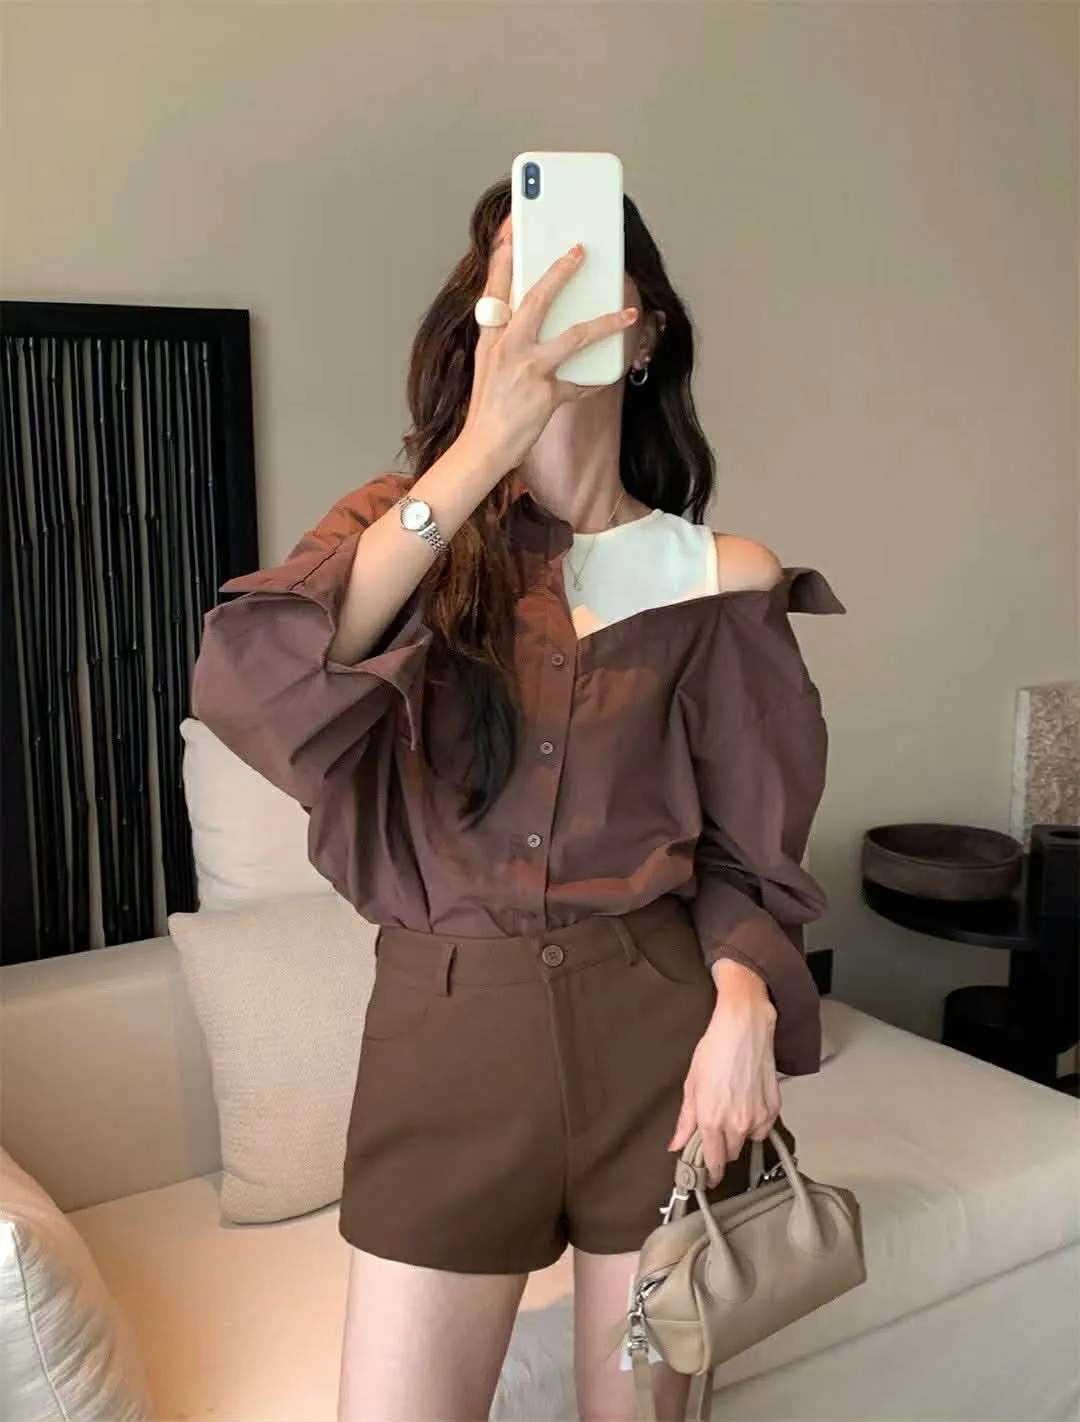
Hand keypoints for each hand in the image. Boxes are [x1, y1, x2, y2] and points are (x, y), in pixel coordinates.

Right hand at [459, 222, 637, 476]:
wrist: (483, 447)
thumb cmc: (487, 405)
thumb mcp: (487, 362)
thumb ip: (506, 334)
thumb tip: (529, 311)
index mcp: (490, 337)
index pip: (496, 286)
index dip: (505, 254)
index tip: (513, 226)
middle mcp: (508, 348)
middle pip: (538, 299)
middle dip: (561, 272)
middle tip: (581, 252)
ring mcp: (528, 371)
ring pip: (574, 337)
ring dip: (605, 323)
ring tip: (627, 314)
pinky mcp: (547, 396)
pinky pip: (580, 382)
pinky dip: (597, 378)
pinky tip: (609, 372)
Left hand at [668, 960, 781, 1183]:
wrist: (744, 1027)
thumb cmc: (716, 1049)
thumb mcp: (691, 1084)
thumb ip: (685, 1120)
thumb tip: (676, 1144)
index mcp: (710, 1119)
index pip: (712, 1162)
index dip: (709, 1173)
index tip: (707, 1177)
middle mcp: (735, 1123)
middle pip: (730, 1155)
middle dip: (722, 1149)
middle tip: (716, 1133)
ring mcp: (757, 1117)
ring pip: (747, 1142)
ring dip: (739, 1135)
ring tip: (733, 1110)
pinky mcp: (773, 1108)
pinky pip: (763, 1128)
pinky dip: (756, 1123)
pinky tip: (747, 1104)